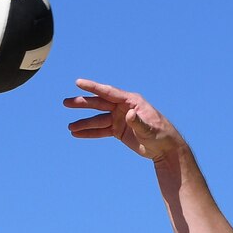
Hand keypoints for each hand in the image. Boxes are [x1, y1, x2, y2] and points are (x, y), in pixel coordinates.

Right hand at [63, 80, 183, 162]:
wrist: (166, 149)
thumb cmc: (161, 136)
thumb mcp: (151, 130)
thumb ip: (139, 122)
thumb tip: (129, 114)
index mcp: (131, 101)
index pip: (108, 92)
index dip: (93, 87)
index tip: (78, 82)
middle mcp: (123, 107)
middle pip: (99, 104)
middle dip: (83, 103)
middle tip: (66, 103)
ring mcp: (120, 119)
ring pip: (98, 119)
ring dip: (84, 123)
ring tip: (70, 127)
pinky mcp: (118, 130)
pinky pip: (101, 131)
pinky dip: (90, 133)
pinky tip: (77, 134)